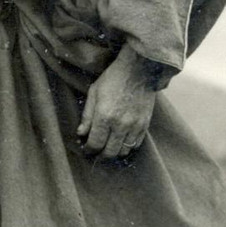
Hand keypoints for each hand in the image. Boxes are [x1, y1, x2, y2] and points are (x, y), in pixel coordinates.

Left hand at [77, 44, 156, 160]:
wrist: (138, 71)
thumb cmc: (113, 79)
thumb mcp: (94, 92)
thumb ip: (87, 115)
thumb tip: (81, 133)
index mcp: (104, 116)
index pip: (95, 143)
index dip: (89, 149)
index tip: (86, 149)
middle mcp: (120, 125)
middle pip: (109, 152)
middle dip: (100, 155)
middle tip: (95, 153)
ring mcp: (134, 126)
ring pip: (123, 151)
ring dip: (114, 153)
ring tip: (108, 149)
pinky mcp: (144, 125)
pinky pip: (135, 145)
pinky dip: (127, 147)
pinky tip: (121, 142)